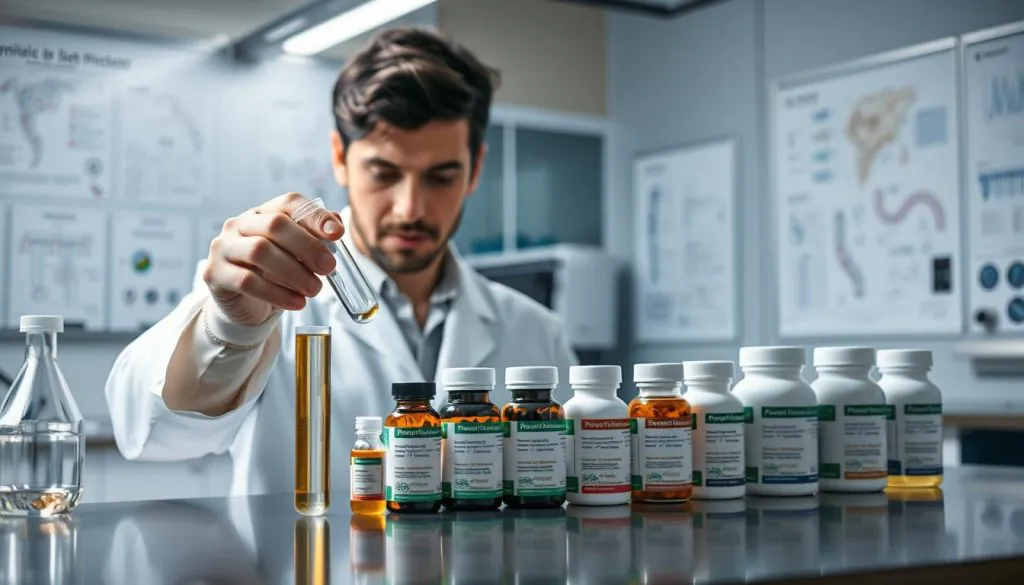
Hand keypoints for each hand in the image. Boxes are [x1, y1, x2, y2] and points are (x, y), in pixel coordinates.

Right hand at [203, 193, 341, 325]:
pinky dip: (277, 293)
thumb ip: (316, 237)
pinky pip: (247, 281)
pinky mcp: (215, 273)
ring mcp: (224, 247)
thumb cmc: (275, 274)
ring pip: (260, 251)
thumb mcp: (298, 255)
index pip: (289, 203)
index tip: (337, 234)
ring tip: (315, 289)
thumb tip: (336, 225)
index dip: (315, 216)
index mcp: (263, 213)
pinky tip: (297, 303)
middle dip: (307, 246)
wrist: (245, 305)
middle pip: (275, 225)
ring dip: (294, 272)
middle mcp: (240, 224)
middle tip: (329, 267)